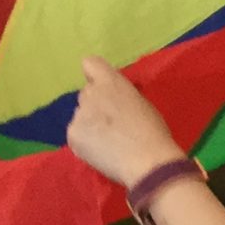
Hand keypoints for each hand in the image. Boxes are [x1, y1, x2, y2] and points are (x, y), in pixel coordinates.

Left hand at [67, 57, 185, 188]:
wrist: (147, 161)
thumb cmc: (152, 132)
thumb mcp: (140, 102)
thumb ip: (121, 95)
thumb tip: (113, 99)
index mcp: (111, 82)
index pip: (90, 63)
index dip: (95, 75)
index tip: (102, 87)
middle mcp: (90, 93)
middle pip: (86, 93)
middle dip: (95, 105)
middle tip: (111, 124)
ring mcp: (79, 114)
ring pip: (80, 115)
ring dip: (89, 124)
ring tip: (108, 142)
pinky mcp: (72, 134)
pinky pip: (76, 134)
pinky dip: (84, 142)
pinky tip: (100, 151)